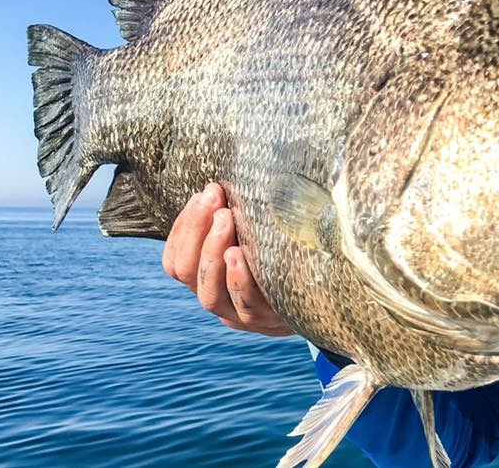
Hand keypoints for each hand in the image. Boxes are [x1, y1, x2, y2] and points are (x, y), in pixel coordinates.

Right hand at [162, 183, 294, 336]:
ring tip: (225, 218)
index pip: (175, 260)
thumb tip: (231, 177)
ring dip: (213, 251)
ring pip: (210, 293)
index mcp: (207, 278)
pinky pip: (246, 304)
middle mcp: (217, 298)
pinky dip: (239, 279)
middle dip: (196, 231)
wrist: (323, 301)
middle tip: (214, 198)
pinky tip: (240, 254)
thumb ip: (240, 219)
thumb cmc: (284, 258)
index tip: (202, 194)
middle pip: (188, 272)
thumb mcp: (258, 238)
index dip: (183, 228)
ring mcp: (240, 314)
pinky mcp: (268, 321)